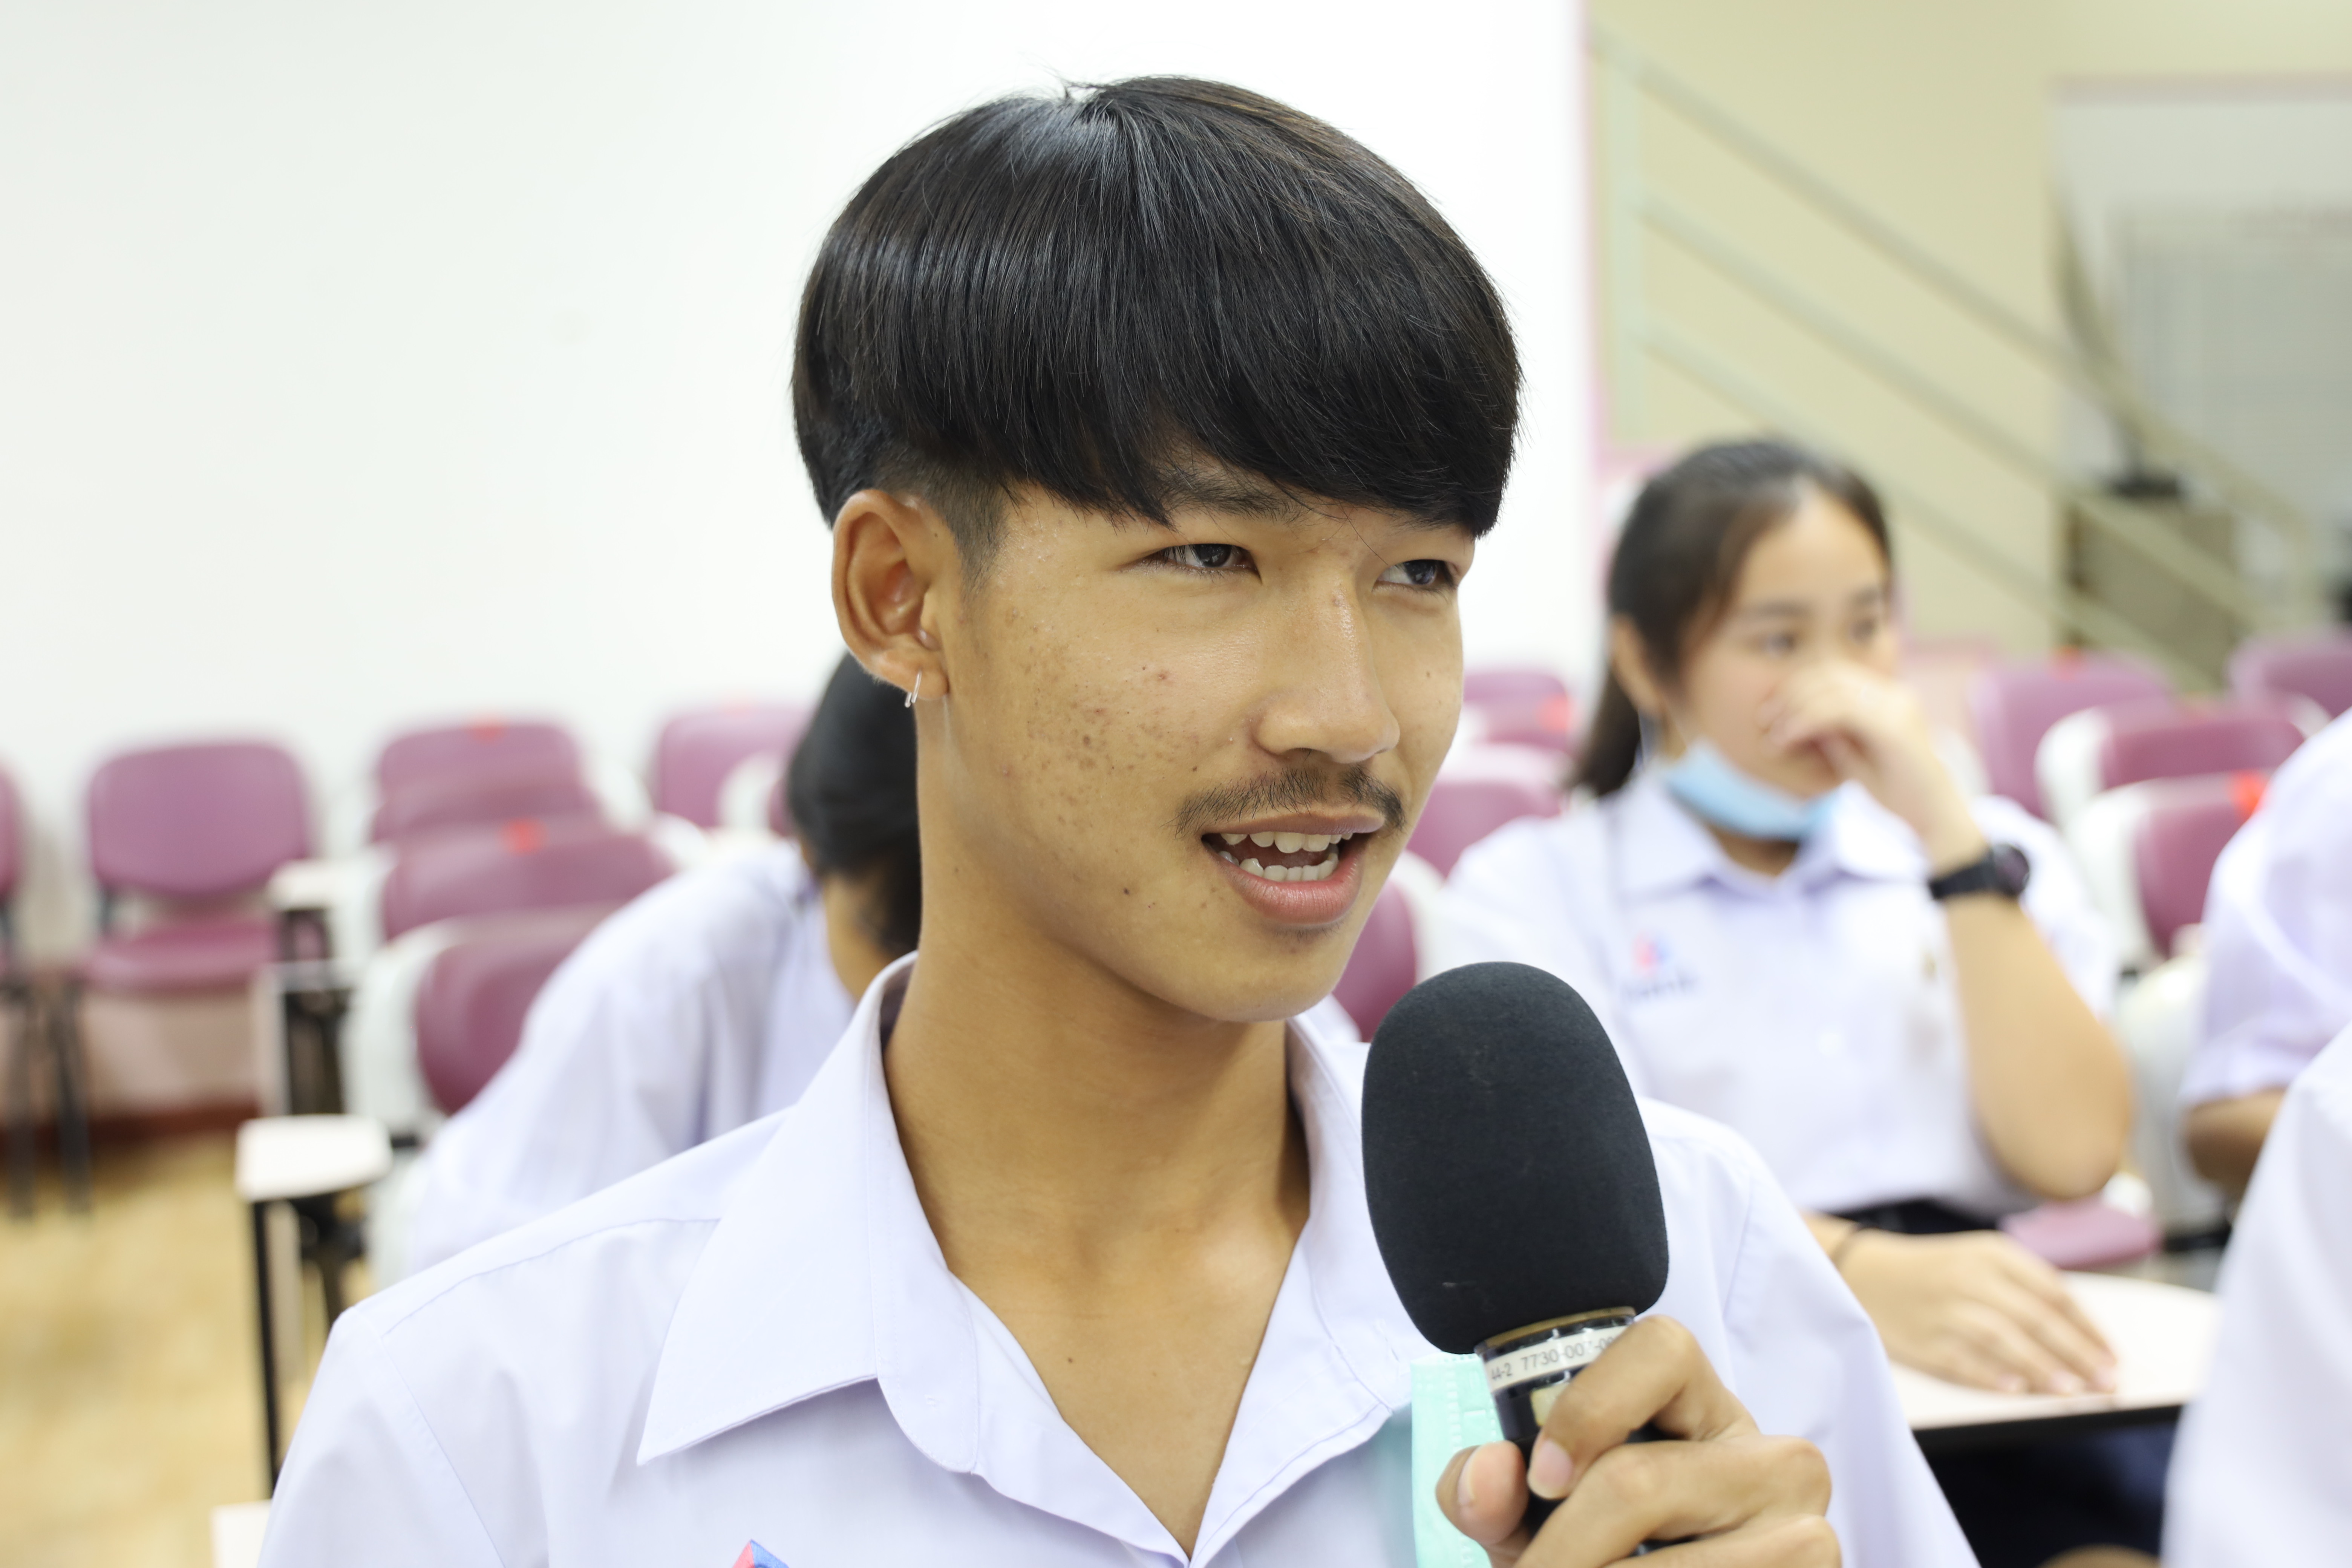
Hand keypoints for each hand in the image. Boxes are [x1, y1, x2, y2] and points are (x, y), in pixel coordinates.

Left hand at [1434, 1317, 1836, 1565]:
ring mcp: (1805, 1529)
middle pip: (1639, 1480)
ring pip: (1672, 1564)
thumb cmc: (1600, 1558)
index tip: (1543, 1476)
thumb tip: (1487, 1473)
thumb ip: (1490, 1494)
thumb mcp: (1536, 1524)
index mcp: (1704, 1408)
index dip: (1590, 1407)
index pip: (1661, 1349)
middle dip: (1559, 1550)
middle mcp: (1774, 1457)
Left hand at [1758, 665, 1981, 868]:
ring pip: (1832, 689)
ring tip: (1774, 738)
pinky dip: (1807, 721)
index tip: (1771, 715)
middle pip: (1829, 674)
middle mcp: (1895, 695)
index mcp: (1888, 698)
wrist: (1935, 819)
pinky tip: (1788, 740)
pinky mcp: (1895, 728)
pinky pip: (1841, 710)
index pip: (1834, 674)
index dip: (1797, 687)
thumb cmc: (1897, 792)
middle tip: (1764, 723)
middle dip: (1790, 695)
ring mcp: (1898, 708)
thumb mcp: (1852, 757)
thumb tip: (1793, 716)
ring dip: (1795, 710)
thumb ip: (1829, 734)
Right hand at [1839, 1229, 2115, 1394]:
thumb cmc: (1936, 1272)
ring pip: (2000, 1337)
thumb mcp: (1981, 1260)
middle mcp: (1969, 1277)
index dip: (2087, 1328)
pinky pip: (1959, 1359)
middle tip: (2106, 1383)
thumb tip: (2082, 1337)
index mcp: (1991, 1253)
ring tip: (2071, 1391)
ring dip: (2040, 1366)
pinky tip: (2014, 1390)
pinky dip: (1988, 1375)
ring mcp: (1943, 1308)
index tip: (2113, 1357)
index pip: (2053, 1291)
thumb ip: (2027, 1289)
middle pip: (2033, 1316)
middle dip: (2075, 1352)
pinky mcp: (1920, 1338)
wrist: (1863, 1272)